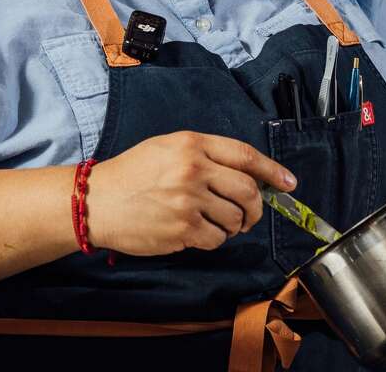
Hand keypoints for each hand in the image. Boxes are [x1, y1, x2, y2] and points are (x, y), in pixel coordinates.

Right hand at [84, 131, 296, 256]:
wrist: (96, 201)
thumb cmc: (131, 174)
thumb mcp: (165, 148)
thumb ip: (204, 155)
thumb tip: (247, 176)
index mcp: (190, 145)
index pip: (245, 155)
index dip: (272, 170)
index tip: (289, 182)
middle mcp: (192, 170)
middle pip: (248, 191)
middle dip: (255, 207)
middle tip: (249, 214)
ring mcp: (188, 201)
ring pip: (235, 219)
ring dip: (232, 225)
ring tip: (213, 222)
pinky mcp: (182, 229)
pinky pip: (217, 239)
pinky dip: (213, 239)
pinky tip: (196, 231)